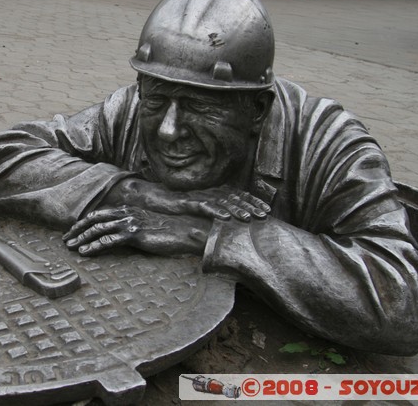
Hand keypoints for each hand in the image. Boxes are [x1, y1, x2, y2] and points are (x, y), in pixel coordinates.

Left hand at [63, 206, 209, 255]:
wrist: (186, 231)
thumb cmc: (168, 231)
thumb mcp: (146, 225)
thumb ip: (131, 226)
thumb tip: (118, 236)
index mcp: (127, 209)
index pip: (99, 214)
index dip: (83, 222)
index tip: (73, 231)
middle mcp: (126, 213)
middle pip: (94, 219)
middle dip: (77, 229)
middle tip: (65, 240)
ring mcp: (130, 222)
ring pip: (98, 229)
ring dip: (82, 238)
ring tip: (71, 247)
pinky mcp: (135, 234)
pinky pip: (109, 240)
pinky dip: (94, 246)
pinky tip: (85, 252)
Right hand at [101, 178, 269, 221]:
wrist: (150, 198)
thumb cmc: (174, 206)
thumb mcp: (196, 211)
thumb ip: (212, 215)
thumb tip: (229, 226)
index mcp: (212, 192)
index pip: (237, 195)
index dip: (253, 201)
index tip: (267, 211)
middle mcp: (207, 192)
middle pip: (234, 197)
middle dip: (251, 206)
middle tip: (265, 215)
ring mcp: (197, 196)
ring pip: (221, 201)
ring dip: (237, 210)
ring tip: (250, 218)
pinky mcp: (186, 201)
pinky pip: (203, 206)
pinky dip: (215, 211)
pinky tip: (225, 218)